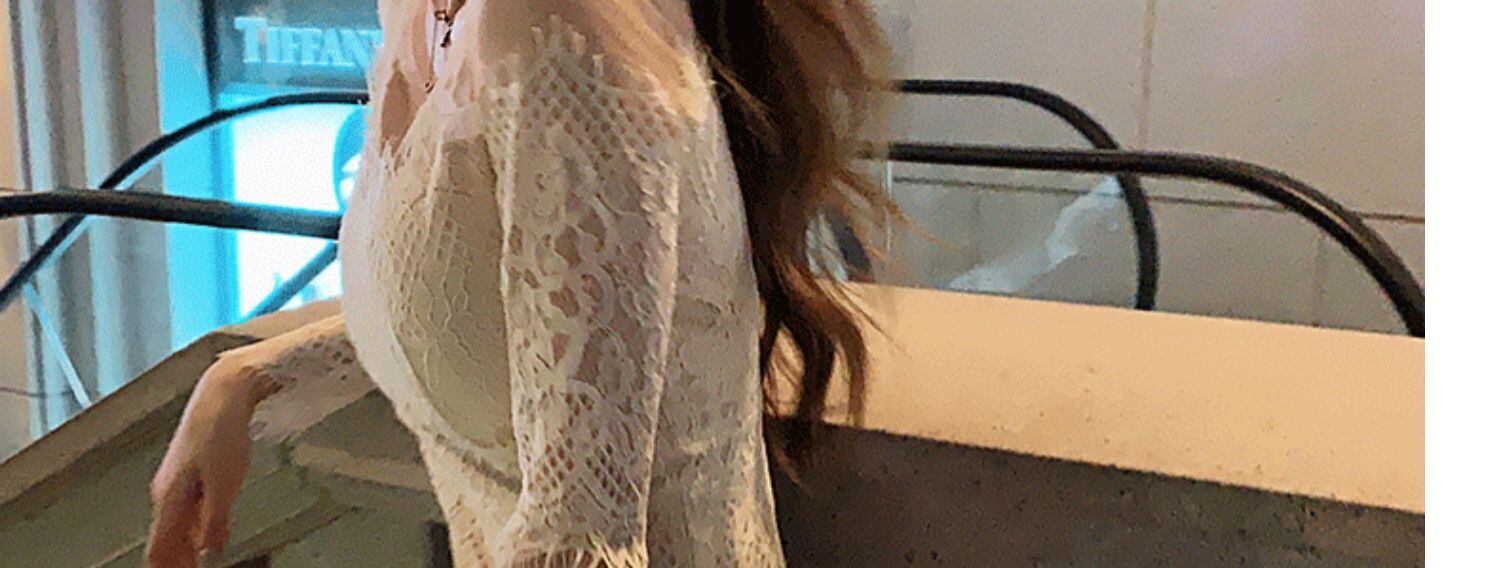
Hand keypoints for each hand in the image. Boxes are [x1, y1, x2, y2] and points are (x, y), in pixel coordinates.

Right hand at [146, 357, 260, 566]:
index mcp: (169, 497)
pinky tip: (207, 531)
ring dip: (186, 545)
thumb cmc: (222, 433)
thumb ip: (216, 521)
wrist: (223, 394)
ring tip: (197, 561)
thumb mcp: (224, 485)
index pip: (158, 547)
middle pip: (166, 538)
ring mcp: (176, 479)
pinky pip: (187, 506)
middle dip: (177, 560)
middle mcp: (166, 490)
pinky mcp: (189, 469)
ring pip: (177, 523)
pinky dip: (195, 525)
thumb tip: (209, 552)